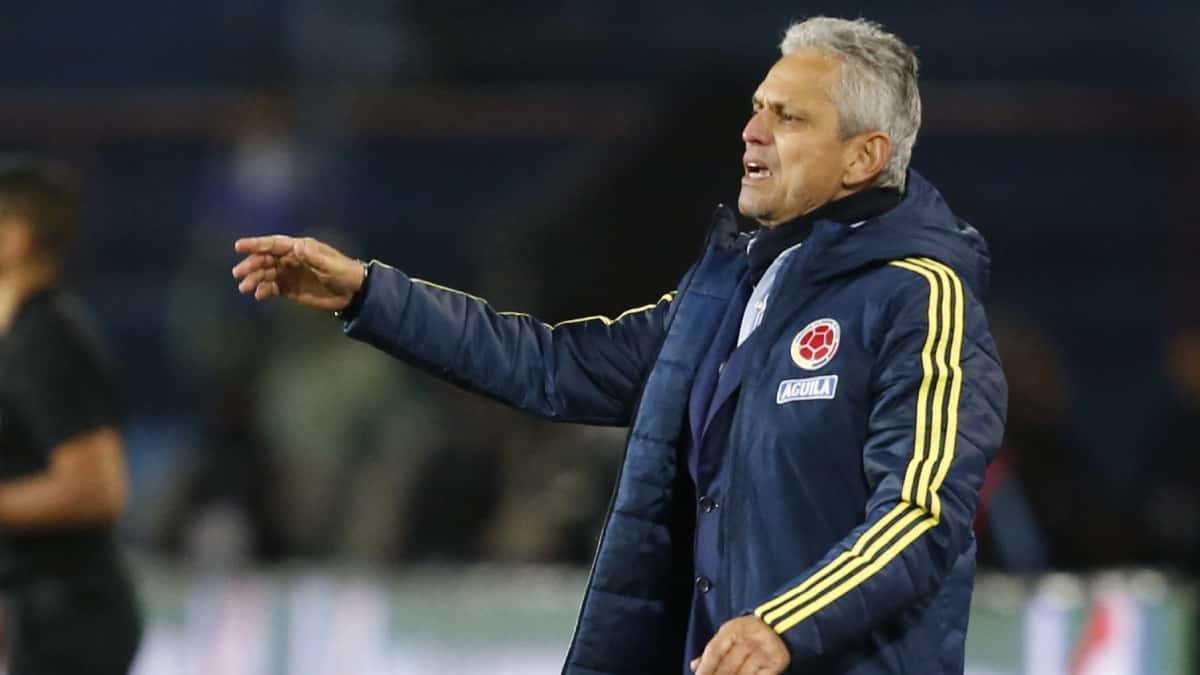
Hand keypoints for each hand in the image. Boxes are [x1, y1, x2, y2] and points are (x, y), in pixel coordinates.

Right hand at [232, 235, 364, 311]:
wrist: (353, 293)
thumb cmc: (343, 273)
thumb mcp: (330, 265)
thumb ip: (313, 257)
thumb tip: (297, 246)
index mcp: (300, 248)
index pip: (274, 244)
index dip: (256, 244)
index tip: (239, 246)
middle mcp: (291, 259)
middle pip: (266, 259)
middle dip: (251, 265)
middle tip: (238, 274)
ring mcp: (290, 274)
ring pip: (266, 274)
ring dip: (254, 279)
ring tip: (245, 288)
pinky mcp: (291, 289)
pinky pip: (273, 288)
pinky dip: (264, 290)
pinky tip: (259, 295)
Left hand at [691, 616, 789, 674]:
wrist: (780, 626)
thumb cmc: (748, 632)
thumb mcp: (729, 633)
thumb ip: (713, 650)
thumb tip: (694, 666)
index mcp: (733, 630)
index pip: (715, 652)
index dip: (705, 669)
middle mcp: (748, 640)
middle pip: (727, 667)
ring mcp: (763, 652)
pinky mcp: (775, 664)